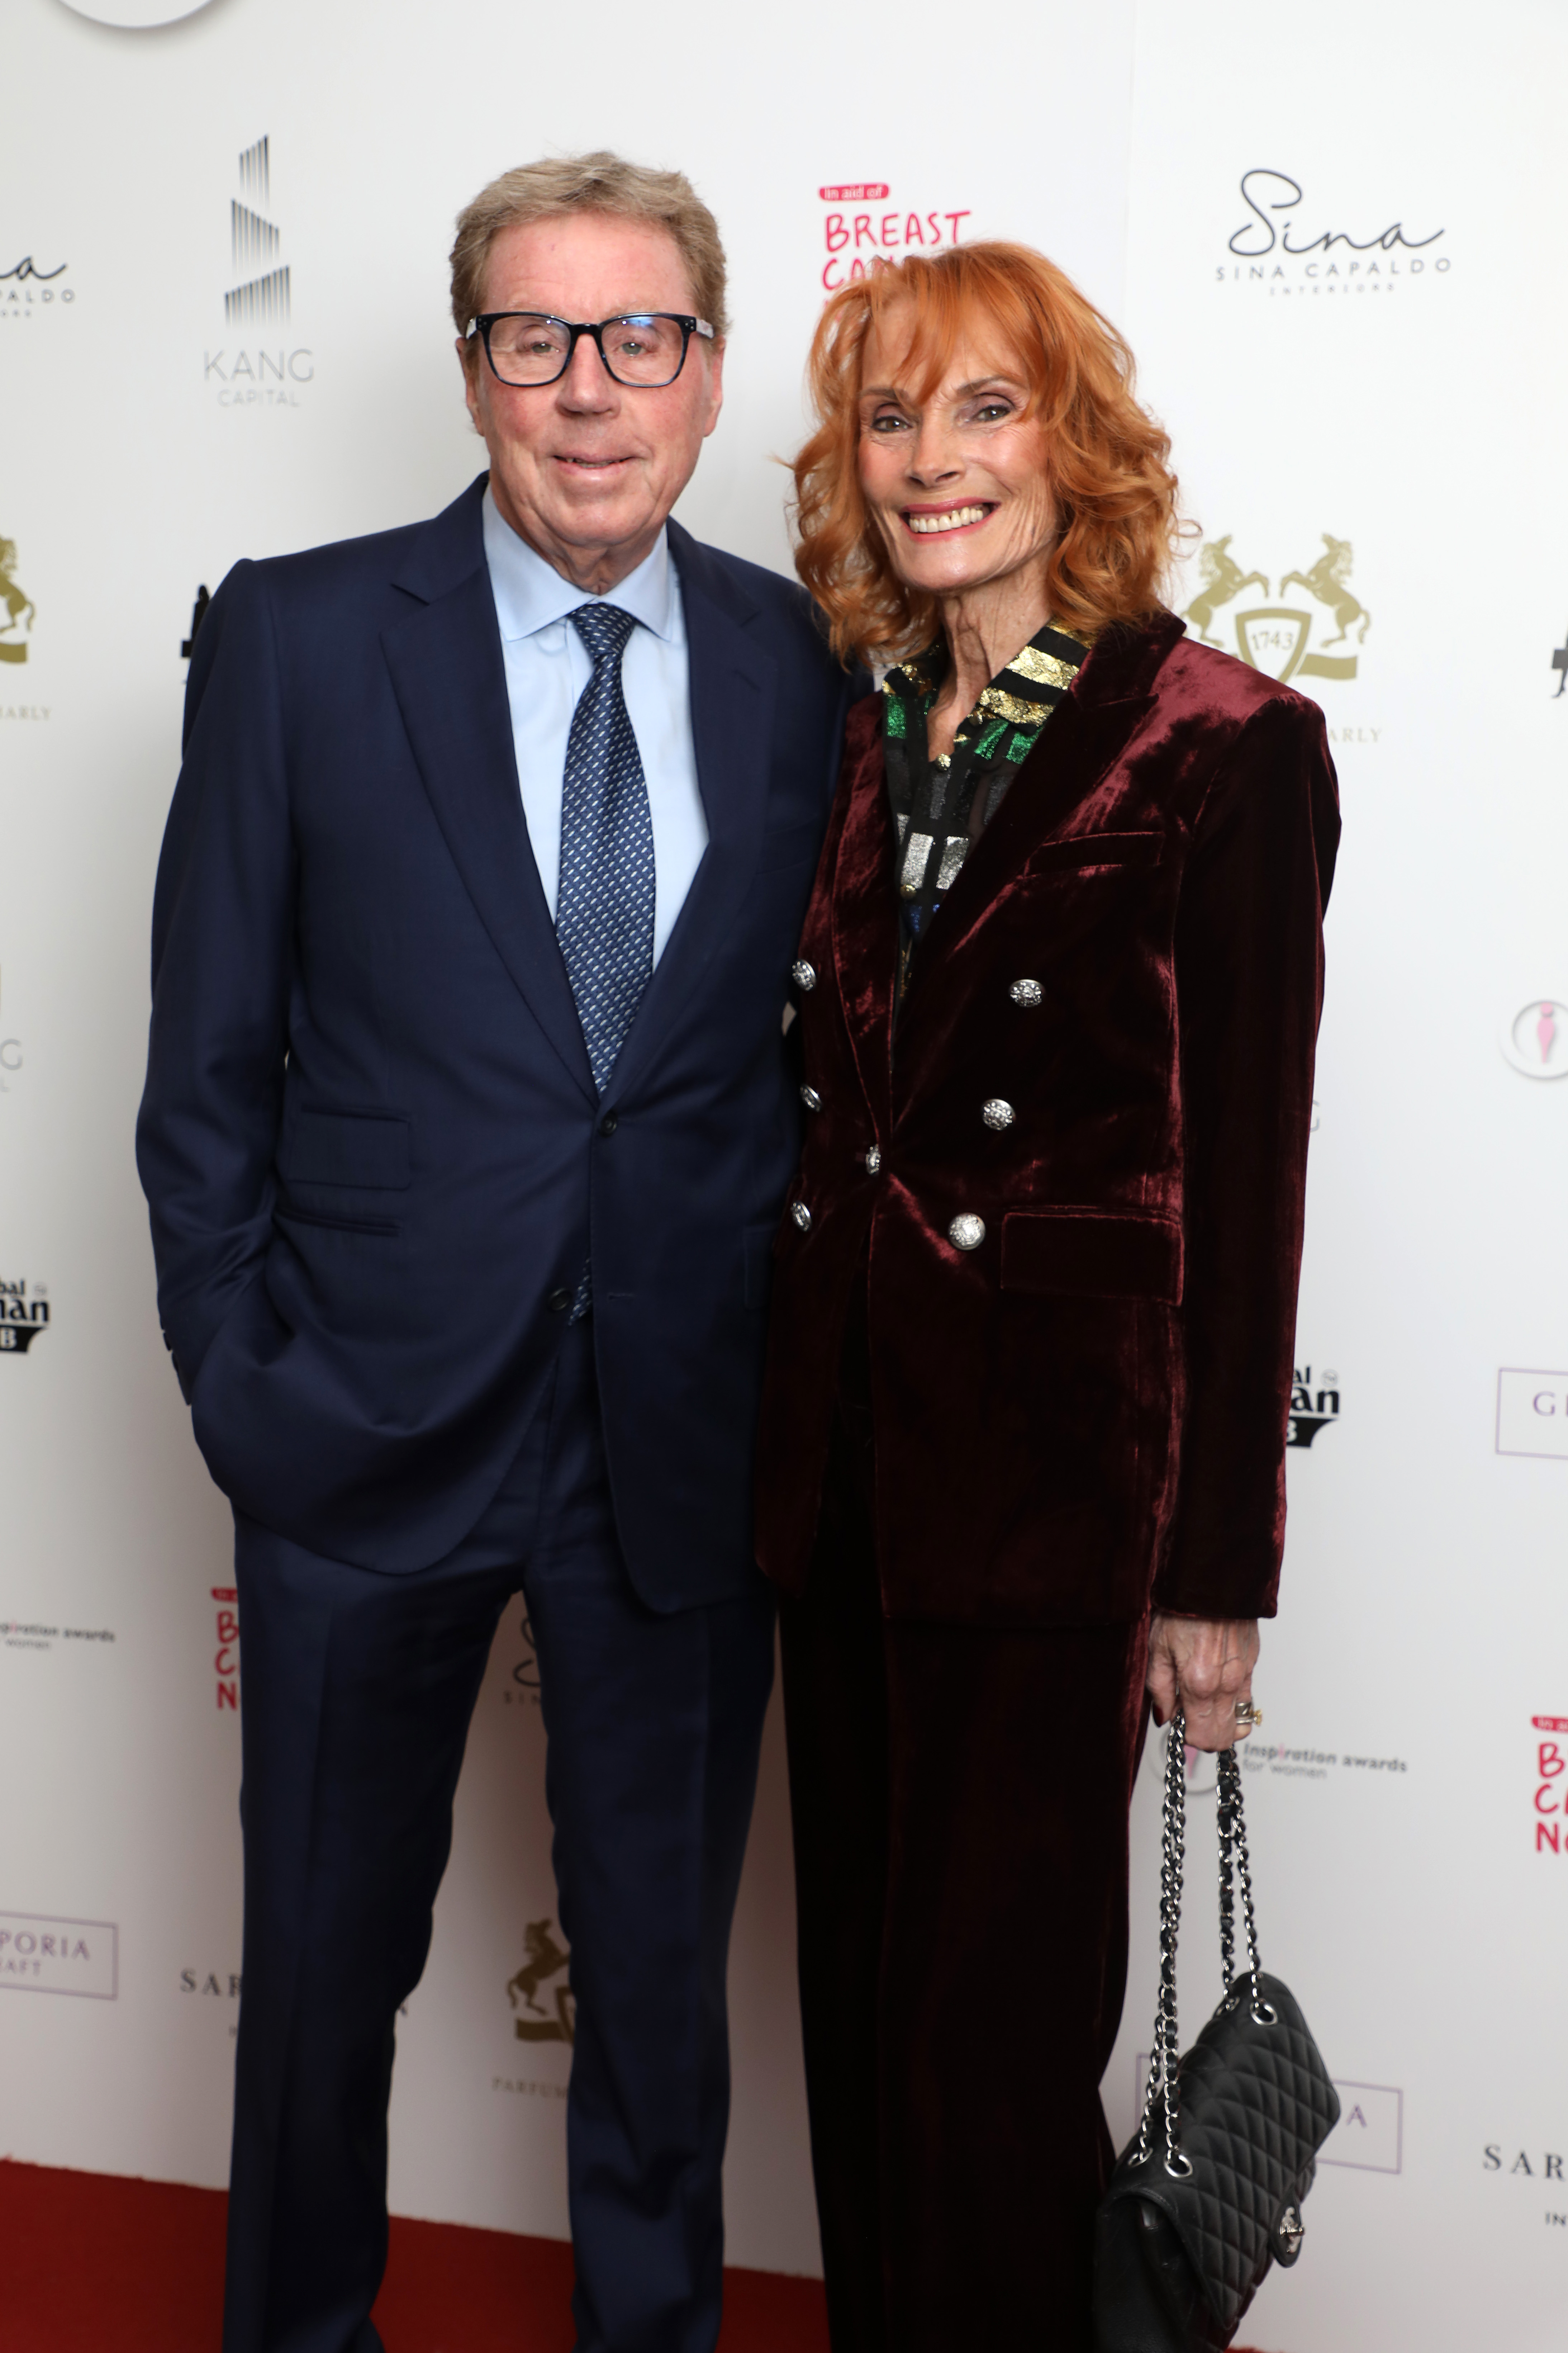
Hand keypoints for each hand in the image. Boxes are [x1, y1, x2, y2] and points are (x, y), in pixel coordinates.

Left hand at [1146, 1614, 1259, 1751]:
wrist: (1211, 1581)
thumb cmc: (1181, 1609)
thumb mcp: (1156, 1649)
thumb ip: (1159, 1689)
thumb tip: (1164, 1716)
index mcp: (1200, 1684)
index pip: (1202, 1737)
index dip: (1186, 1736)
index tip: (1176, 1721)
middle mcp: (1227, 1684)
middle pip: (1224, 1738)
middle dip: (1204, 1734)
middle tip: (1187, 1714)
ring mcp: (1244, 1675)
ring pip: (1241, 1723)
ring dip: (1222, 1722)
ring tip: (1202, 1703)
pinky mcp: (1252, 1664)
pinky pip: (1247, 1699)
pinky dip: (1233, 1703)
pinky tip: (1215, 1685)